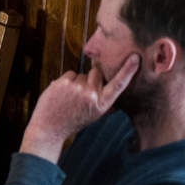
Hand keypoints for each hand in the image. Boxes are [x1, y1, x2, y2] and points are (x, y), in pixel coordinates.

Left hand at [21, 54, 140, 162]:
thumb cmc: (74, 121)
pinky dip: (67, 80)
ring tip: (70, 96)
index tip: (135, 58)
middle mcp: (91, 94)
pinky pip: (70, 73)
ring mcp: (76, 87)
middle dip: (92, 79)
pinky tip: (63, 92)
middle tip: (83, 92)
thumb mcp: (95, 116)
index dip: (128, 70)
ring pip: (82, 74)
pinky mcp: (63, 81)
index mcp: (102, 104)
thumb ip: (105, 105)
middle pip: (97, 73)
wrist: (50, 127)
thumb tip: (119, 101)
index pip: (118, 84)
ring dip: (78, 81)